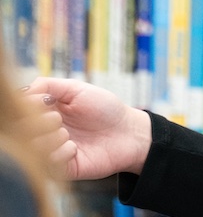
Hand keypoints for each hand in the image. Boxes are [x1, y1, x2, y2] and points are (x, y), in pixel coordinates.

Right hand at [24, 78, 152, 180]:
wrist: (128, 131)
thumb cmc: (105, 108)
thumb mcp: (78, 89)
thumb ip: (51, 86)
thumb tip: (26, 89)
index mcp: (47, 112)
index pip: (22, 111)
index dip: (29, 106)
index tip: (44, 102)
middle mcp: (46, 132)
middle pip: (23, 131)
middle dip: (38, 123)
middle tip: (57, 118)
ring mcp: (53, 150)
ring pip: (33, 148)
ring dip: (49, 138)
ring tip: (66, 133)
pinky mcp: (62, 169)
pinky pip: (49, 164)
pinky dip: (60, 153)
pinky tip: (74, 148)